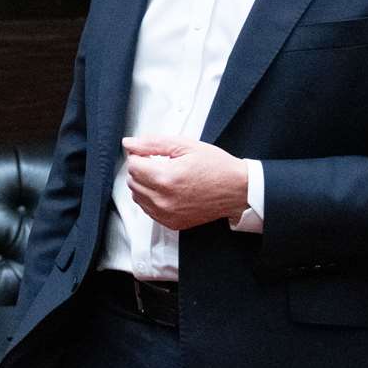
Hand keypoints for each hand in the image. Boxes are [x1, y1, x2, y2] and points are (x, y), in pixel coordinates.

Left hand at [123, 136, 249, 230]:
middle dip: (141, 170)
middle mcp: (164, 200)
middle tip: (159, 163)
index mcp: (166, 178)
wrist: (238, 190)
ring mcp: (167, 214)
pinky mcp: (172, 223)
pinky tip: (168, 190)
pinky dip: (152, 199)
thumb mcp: (185, 146)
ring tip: (164, 176)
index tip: (151, 154)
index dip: (140, 156)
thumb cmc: (217, 167)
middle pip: (132, 181)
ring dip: (144, 184)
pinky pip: (148, 210)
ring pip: (137, 196)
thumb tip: (129, 143)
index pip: (132, 165)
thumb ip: (152, 143)